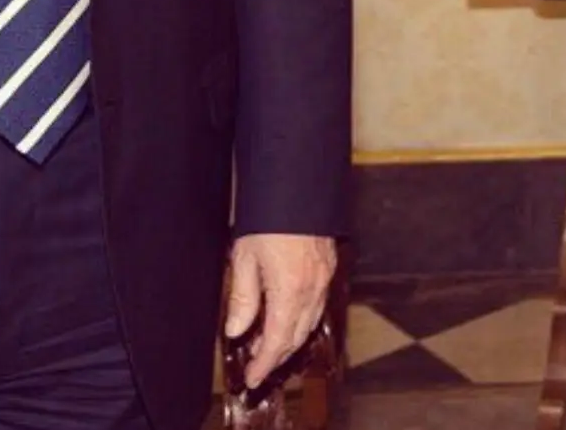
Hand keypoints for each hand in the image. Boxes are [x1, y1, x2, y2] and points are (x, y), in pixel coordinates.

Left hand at [224, 233, 337, 390]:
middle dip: (277, 355)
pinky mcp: (329, 267)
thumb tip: (236, 329)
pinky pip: (318, 305)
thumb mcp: (245, 258)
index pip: (277, 340)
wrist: (298, 187)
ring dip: (291, 338)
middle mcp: (313, 288)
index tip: (253, 377)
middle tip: (258, 364)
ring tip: (270, 343)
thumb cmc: (270, 219)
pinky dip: (303, 320)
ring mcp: (324, 278)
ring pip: (310, 322)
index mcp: (290, 290)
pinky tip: (290, 317)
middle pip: (296, 336)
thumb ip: (243, 297)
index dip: (265, 363)